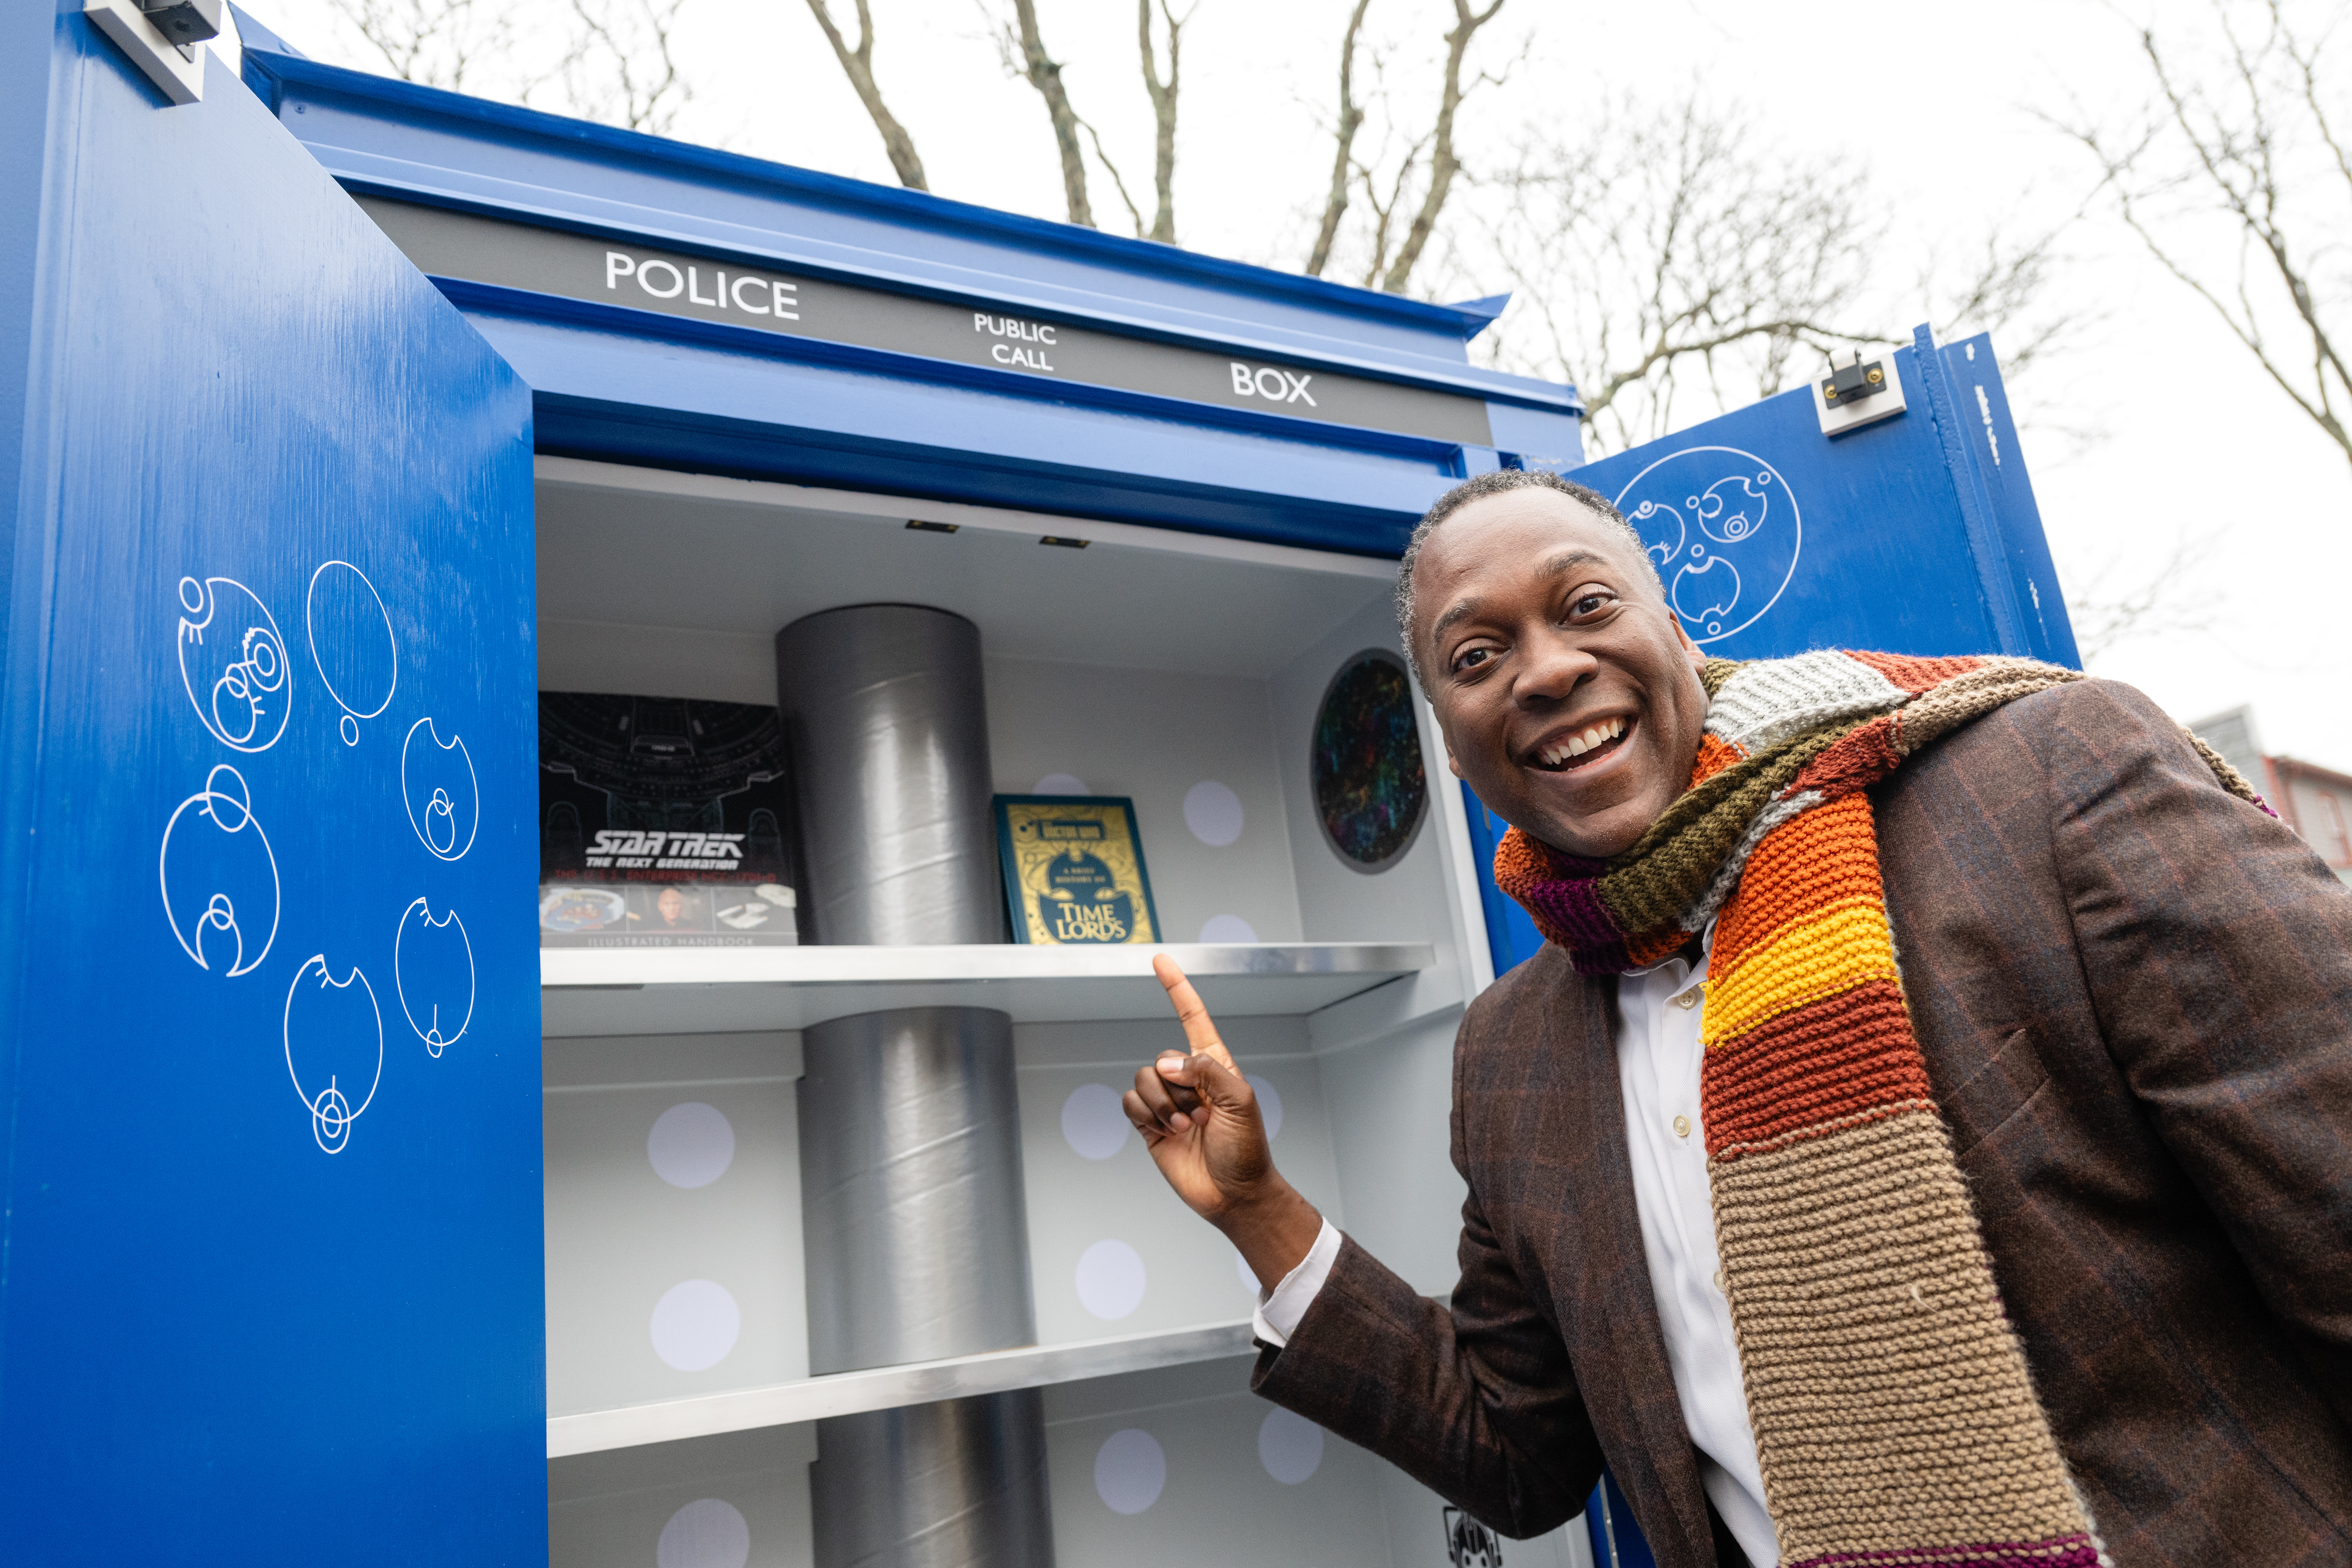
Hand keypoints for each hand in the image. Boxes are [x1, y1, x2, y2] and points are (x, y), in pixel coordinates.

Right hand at [1128, 954, 1321, 1289]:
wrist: (1234, 1193)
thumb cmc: (1247, 1149)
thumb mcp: (1239, 1101)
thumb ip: (1205, 1070)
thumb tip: (1166, 1063)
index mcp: (1215, 1065)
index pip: (1192, 1018)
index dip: (1177, 989)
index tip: (1160, 961)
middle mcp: (1188, 1079)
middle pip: (1162, 1056)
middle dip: (1179, 1087)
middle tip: (1202, 1115)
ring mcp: (1168, 1102)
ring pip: (1143, 1079)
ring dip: (1164, 1106)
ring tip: (1187, 1128)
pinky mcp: (1150, 1125)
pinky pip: (1130, 1103)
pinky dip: (1146, 1116)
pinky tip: (1167, 1133)